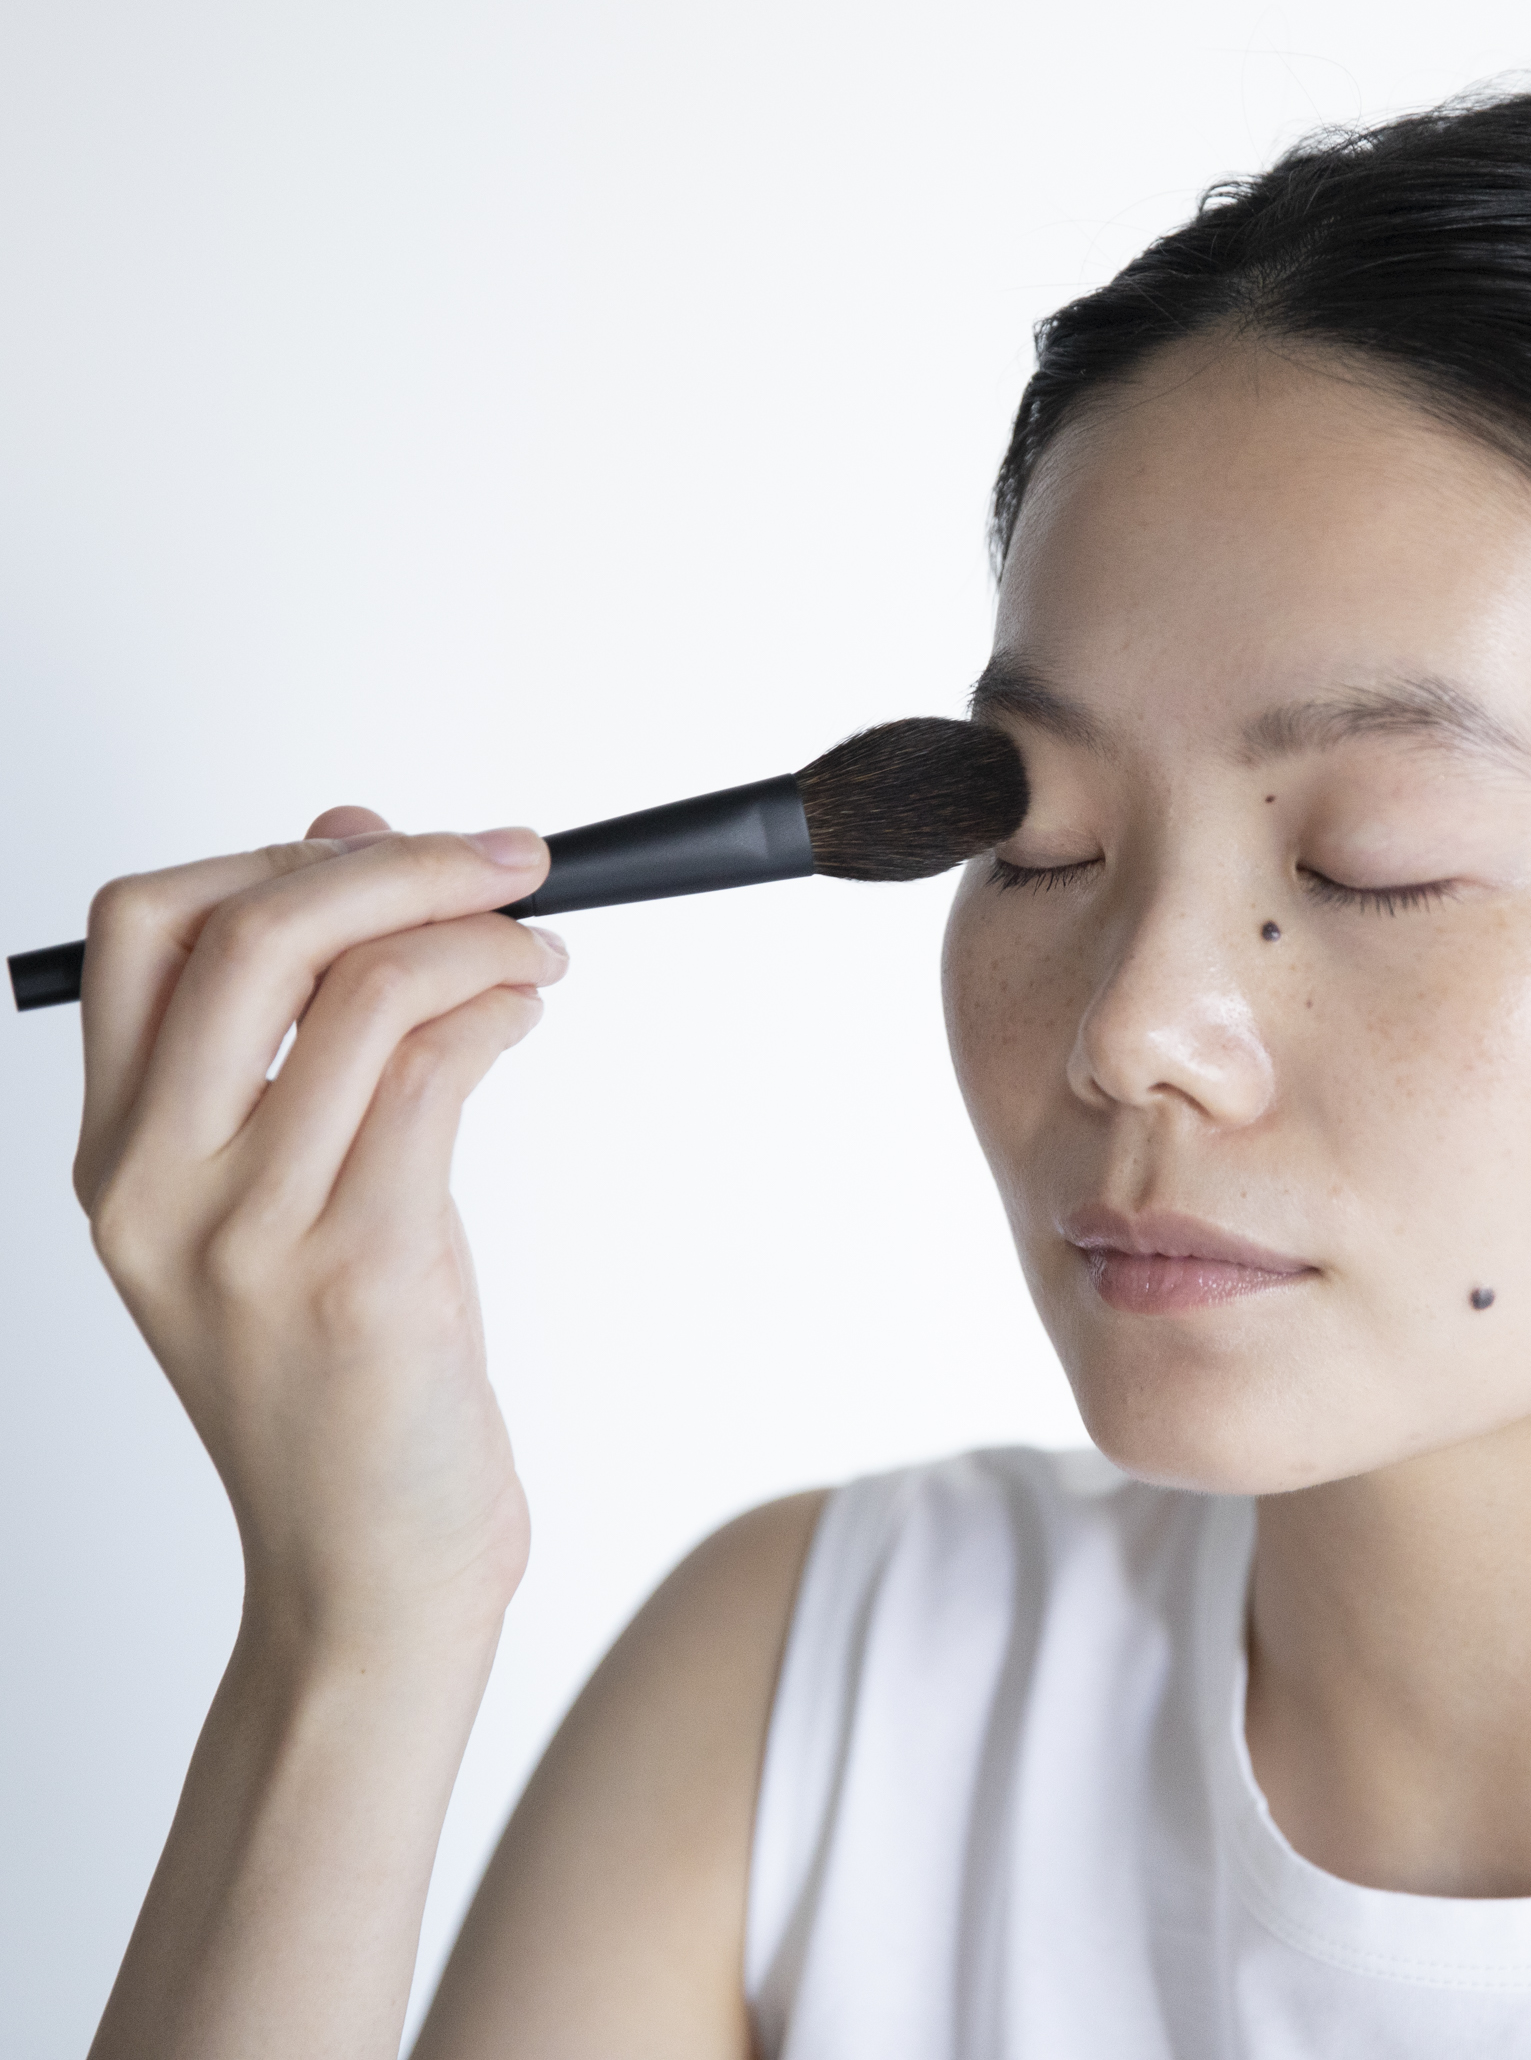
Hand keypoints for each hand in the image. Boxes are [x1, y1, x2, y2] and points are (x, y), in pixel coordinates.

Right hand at [73, 805, 567, 1667]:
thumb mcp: (293, 1190)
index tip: (386, 847)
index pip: (143, 928)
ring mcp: (250, 1236)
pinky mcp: (360, 1274)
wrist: (366, 1572)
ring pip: (364, 991)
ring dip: (479, 935)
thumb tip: (348, 837)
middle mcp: (155, 1191)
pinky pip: (438, 1072)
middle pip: (251, 932)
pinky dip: (500, 1007)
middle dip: (402, 864)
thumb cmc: (342, 1380)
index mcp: (117, 1161)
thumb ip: (307, 1029)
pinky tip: (527, 1012)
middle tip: (505, 860)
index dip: (271, 856)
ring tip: (535, 953)